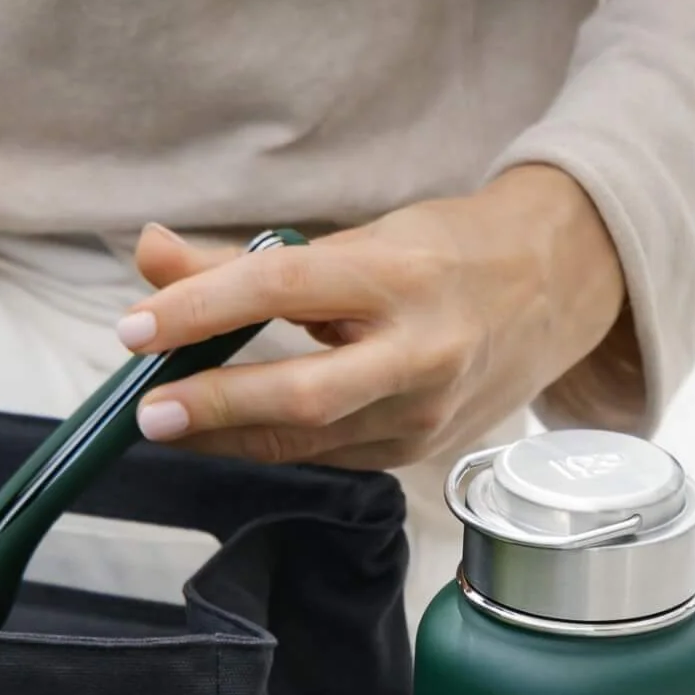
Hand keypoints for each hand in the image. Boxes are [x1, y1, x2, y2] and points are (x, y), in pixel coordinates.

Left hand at [119, 166, 633, 469]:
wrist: (560, 289)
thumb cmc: (444, 253)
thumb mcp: (355, 238)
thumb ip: (243, 260)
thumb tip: (148, 256)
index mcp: (402, 275)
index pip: (280, 288)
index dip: (199, 310)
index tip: (135, 328)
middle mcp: (420, 351)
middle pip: (301, 395)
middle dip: (215, 406)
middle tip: (148, 411)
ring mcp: (421, 413)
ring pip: (306, 440)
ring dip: (226, 437)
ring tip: (169, 423)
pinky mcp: (414, 452)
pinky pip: (323, 456)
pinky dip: (267, 446)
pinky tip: (224, 435)